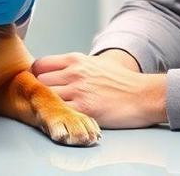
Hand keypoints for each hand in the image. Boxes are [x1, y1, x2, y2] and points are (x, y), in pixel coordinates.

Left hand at [32, 52, 166, 127]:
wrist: (143, 95)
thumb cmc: (121, 82)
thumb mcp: (95, 64)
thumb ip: (74, 67)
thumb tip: (56, 72)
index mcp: (76, 60)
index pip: (40, 64)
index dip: (36, 77)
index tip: (39, 86)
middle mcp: (74, 72)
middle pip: (39, 81)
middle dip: (39, 92)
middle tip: (44, 101)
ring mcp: (78, 90)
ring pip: (46, 96)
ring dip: (47, 105)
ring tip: (52, 112)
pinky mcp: (84, 108)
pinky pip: (60, 112)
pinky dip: (58, 116)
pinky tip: (62, 119)